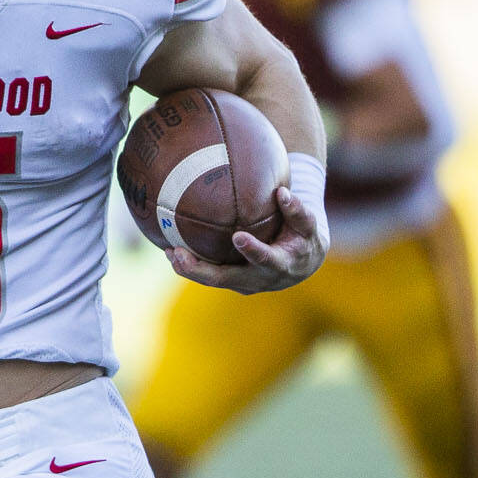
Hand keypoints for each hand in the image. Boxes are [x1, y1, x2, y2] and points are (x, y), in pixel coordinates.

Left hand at [167, 184, 326, 293]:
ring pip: (212, 281)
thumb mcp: (308, 225)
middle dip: (200, 269)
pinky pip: (210, 276)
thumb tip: (282, 192)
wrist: (303, 264)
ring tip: (169, 253)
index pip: (265, 259)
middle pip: (225, 279)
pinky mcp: (233, 283)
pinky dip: (191, 267)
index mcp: (281, 265)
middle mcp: (259, 280)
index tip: (238, 236)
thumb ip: (297, 211)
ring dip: (189, 269)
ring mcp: (244, 285)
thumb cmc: (304, 238)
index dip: (252, 250)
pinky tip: (172, 252)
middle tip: (179, 254)